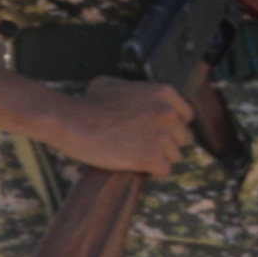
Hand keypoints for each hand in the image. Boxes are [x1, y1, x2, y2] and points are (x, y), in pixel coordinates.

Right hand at [48, 77, 197, 175]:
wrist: (72, 122)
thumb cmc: (88, 103)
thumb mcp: (114, 84)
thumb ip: (136, 90)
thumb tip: (139, 97)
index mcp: (164, 93)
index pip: (186, 116)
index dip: (173, 126)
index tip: (159, 133)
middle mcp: (168, 113)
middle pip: (182, 137)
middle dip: (166, 143)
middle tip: (145, 147)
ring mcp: (162, 136)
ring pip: (174, 155)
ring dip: (159, 158)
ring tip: (139, 158)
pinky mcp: (153, 157)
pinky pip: (164, 170)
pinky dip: (153, 172)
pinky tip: (141, 170)